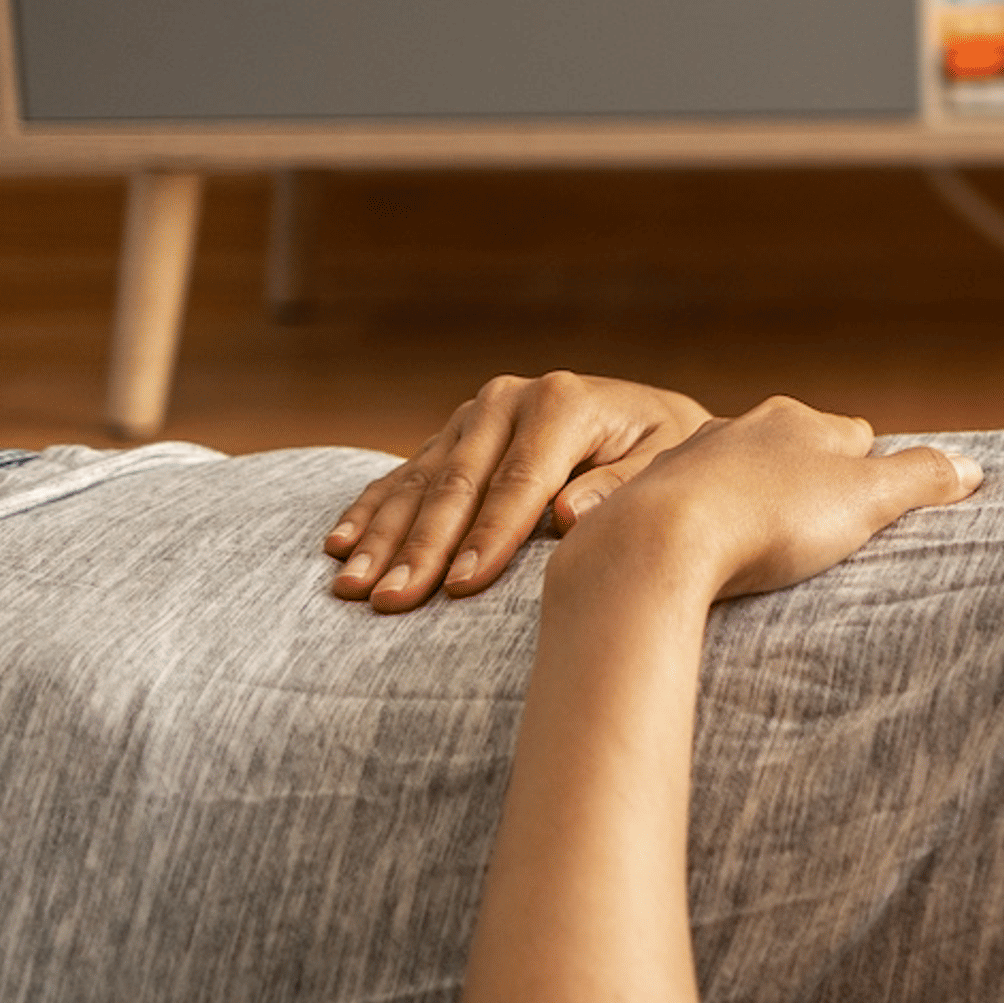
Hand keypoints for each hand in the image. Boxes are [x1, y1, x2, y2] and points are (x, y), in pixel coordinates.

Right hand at [327, 372, 715, 611]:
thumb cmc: (665, 454)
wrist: (651, 422)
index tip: (460, 589)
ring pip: (420, 484)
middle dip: (421, 549)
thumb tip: (569, 517)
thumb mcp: (666, 464)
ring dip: (381, 537)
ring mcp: (474, 416)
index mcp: (563, 401)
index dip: (488, 538)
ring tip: (350, 586)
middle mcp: (509, 400)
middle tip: (390, 602)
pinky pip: (402, 476)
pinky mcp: (451, 435)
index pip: (518, 484)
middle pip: (458, 486)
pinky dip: (369, 512)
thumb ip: (621, 488)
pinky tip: (338, 546)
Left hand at [551, 396, 982, 609]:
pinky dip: (705, 520)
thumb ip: (921, 479)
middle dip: (810, 481)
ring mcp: (692, 456)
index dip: (871, 471)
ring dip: (753, 498)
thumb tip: (974, 466)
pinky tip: (709, 551)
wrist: (661, 539)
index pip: (854, 437)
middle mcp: (744, 426)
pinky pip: (691, 502)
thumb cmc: (772, 517)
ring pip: (738, 471)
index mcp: (799, 421)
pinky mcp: (650, 493)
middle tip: (823, 529)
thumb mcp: (866, 499)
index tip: (876, 506)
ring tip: (764, 544)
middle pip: (794, 448)